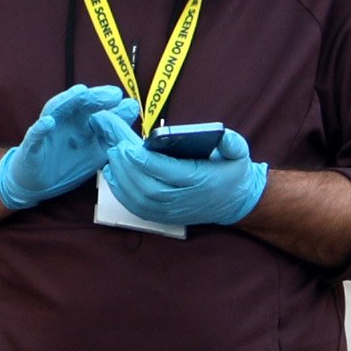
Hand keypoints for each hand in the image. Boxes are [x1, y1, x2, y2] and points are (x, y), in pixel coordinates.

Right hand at [0, 83, 137, 210]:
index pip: (97, 109)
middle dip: (96, 97)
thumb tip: (133, 112)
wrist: (36, 183)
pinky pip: (34, 136)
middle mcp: (64, 121)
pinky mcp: (31, 146)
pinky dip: (41, 128)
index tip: (131, 104)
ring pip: (56, 110)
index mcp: (80, 123)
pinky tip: (48, 123)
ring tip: (82, 93)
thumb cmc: (66, 164)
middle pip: (79, 104)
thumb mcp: (95, 152)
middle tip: (114, 94)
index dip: (112, 105)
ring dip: (69, 101)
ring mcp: (47, 131)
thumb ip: (111, 135)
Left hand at [100, 125, 270, 231]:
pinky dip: (120, 191)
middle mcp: (184, 200)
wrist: (234, 202)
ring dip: (120, 176)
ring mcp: (171, 211)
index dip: (145, 160)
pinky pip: (135, 207)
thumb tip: (220, 134)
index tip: (128, 145)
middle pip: (147, 186)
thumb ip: (231, 142)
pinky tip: (111, 172)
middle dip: (127, 166)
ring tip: (111, 153)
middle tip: (115, 145)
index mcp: (201, 182)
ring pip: (138, 198)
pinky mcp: (162, 216)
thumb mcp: (238, 153)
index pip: (168, 173)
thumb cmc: (232, 172)